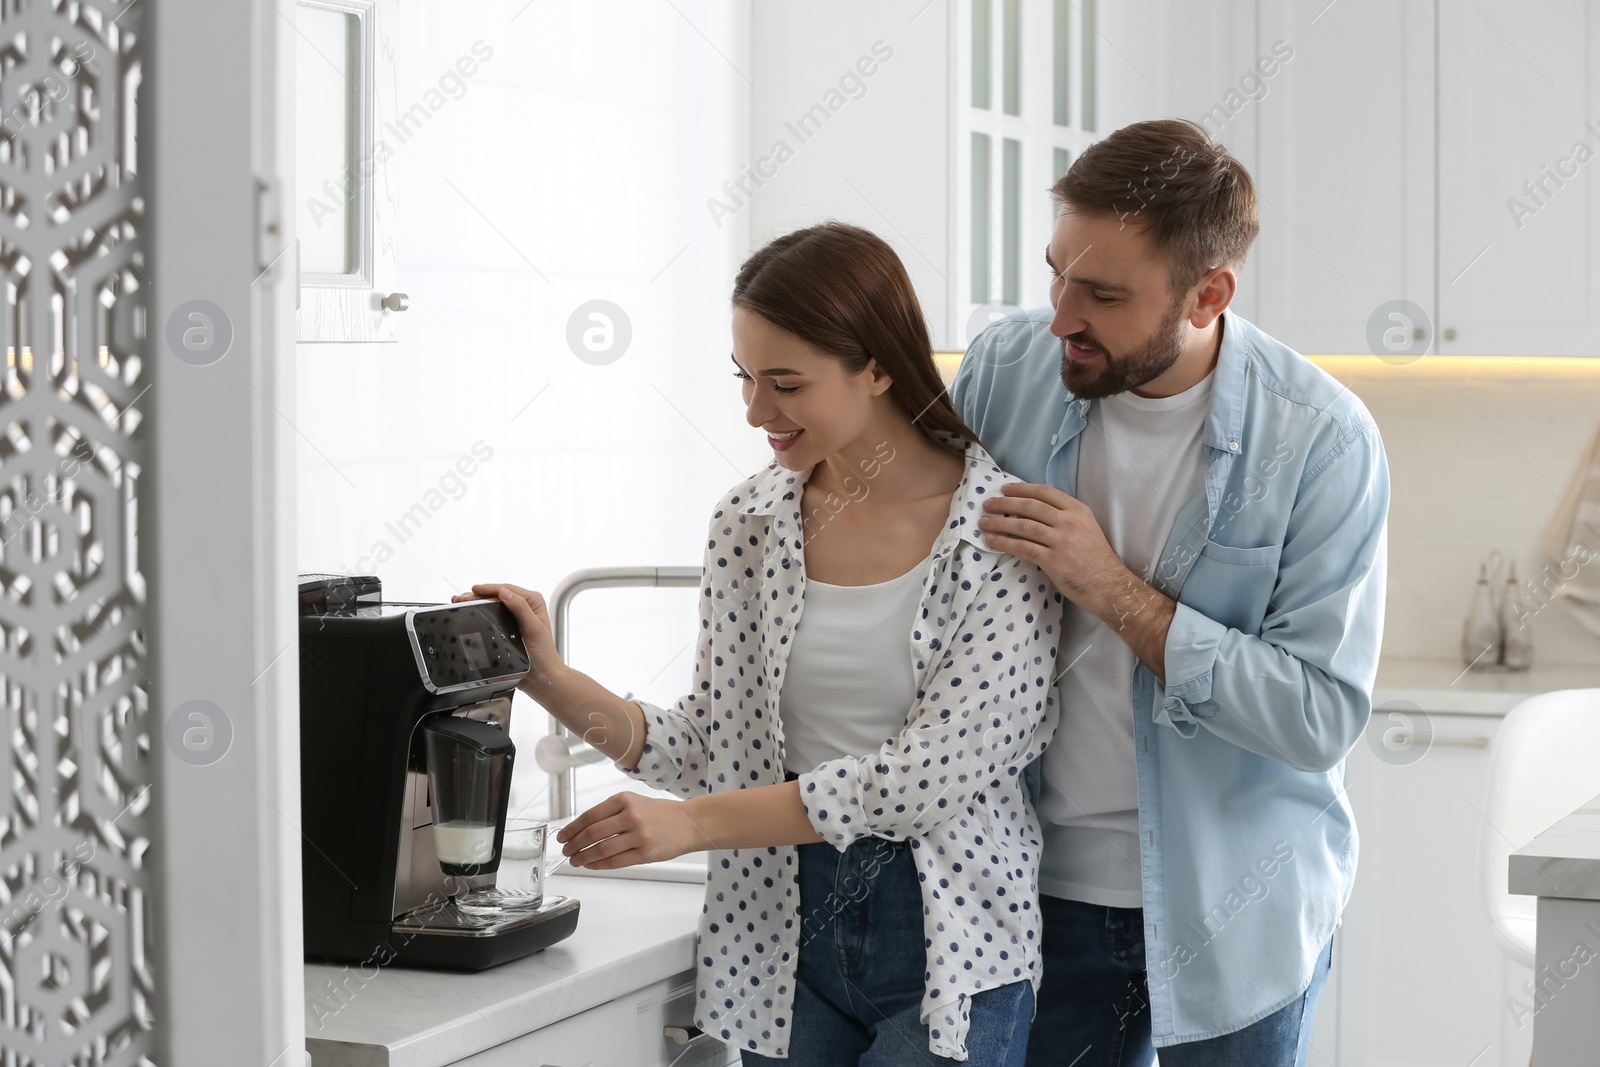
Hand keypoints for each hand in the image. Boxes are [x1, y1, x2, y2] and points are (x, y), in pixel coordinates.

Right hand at [453, 583, 560, 680]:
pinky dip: (480, 613)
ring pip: (493, 604)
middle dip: (478, 595)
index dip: (489, 589)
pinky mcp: (508, 626)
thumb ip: (521, 608)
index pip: (507, 590)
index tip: (474, 589)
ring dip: (476, 603)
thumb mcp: (534, 628)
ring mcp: (515, 616)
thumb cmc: (543, 653)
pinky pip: (492, 615)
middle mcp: (524, 606)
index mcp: (533, 601)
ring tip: (461, 603)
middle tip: (461, 598)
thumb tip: (504, 592)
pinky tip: (470, 613)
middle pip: (497, 595)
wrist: (540, 674)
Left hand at [555, 791, 705, 869]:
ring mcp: (639, 836)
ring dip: (584, 857)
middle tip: (566, 850)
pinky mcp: (646, 853)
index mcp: (625, 799)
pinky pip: (615, 861)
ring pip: (602, 849)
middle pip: (593, 833)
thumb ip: (610, 813)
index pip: (590, 816)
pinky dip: (599, 865)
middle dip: (574, 844)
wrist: (689, 823)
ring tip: (575, 860)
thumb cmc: (660, 813)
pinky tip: (591, 865)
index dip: (572, 828)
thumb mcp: (634, 802)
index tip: (562, 836)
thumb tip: (581, 829)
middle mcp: (631, 816)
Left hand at [977, 482, 1129, 614]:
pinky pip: (1023, 547)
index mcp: (1079, 510)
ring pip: (1023, 526)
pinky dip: (1004, 543)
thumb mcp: (1087, 527)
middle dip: (1005, 503)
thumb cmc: (1096, 558)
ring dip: (999, 523)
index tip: (1006, 489)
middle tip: (988, 504)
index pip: (1045, 492)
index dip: (1022, 489)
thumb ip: (1065, 517)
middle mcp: (1070, 522)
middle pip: (1030, 506)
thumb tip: (1033, 510)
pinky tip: (992, 541)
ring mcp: (1061, 541)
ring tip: (984, 522)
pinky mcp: (1053, 560)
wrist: (1108, 585)